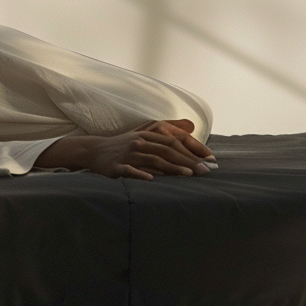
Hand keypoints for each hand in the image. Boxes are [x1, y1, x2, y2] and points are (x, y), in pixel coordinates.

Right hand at [34, 118, 216, 179]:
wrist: (94, 150)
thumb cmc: (125, 144)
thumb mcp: (145, 132)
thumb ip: (168, 128)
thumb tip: (191, 125)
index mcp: (148, 133)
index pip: (175, 139)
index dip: (193, 148)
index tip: (211, 158)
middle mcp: (139, 141)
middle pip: (168, 149)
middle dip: (189, 160)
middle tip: (207, 171)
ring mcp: (128, 154)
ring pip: (153, 159)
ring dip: (172, 167)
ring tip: (188, 175)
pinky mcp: (116, 166)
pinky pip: (129, 171)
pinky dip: (140, 175)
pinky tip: (151, 180)